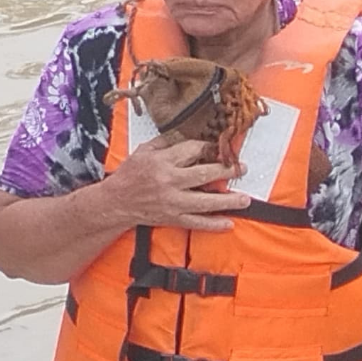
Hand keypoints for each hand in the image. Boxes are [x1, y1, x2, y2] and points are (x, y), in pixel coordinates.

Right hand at [102, 137, 251, 230]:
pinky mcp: (173, 218)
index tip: (219, 148)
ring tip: (245, 198)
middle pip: (203, 175)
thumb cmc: (129, 175)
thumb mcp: (144, 151)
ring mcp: (173, 202)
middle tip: (242, 169)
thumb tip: (188, 135)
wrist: (116, 202)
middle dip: (226, 171)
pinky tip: (229, 223)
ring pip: (205, 202)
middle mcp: (169, 182)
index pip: (191, 150)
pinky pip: (196, 223)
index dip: (208, 147)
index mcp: (162, 162)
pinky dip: (213, 225)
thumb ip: (166, 142)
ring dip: (227, 200)